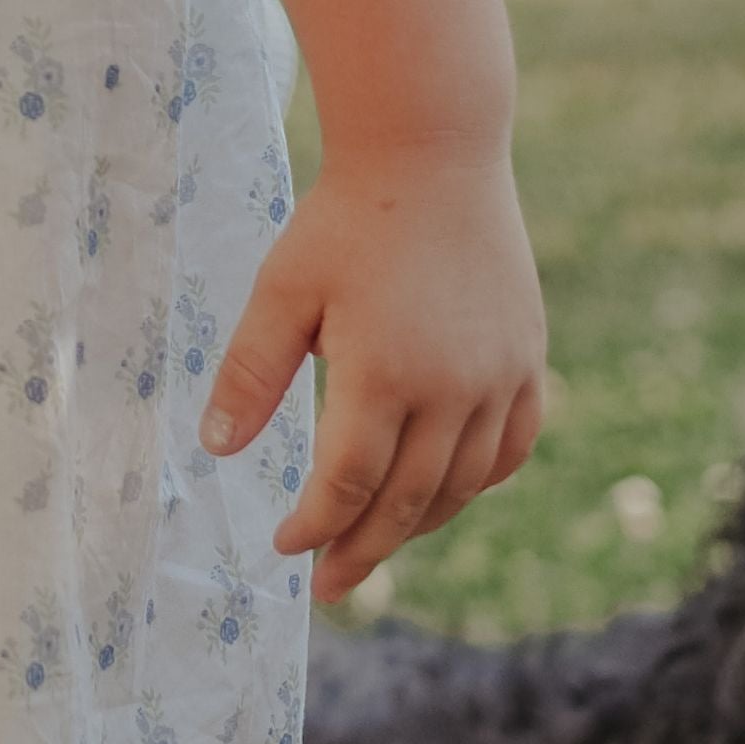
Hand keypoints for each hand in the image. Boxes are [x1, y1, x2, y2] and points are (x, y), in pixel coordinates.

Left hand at [199, 137, 547, 603]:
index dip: (315, 526)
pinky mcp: (528, 359)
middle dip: (362, 549)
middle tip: (328, 587)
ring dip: (417, 523)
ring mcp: (501, 376)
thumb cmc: (345, 223)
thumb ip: (250, 376)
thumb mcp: (280, 293)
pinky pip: (510, 447)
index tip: (285, 549)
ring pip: (463, 483)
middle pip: (406, 500)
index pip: (347, 483)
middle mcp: (454, 388)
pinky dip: (477, 482)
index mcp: (385, 375)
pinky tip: (444, 494)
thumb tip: (216, 452)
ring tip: (374, 545)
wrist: (433, 156)